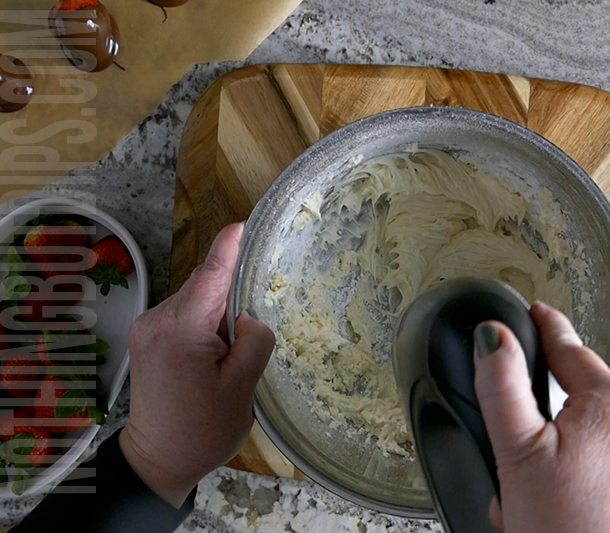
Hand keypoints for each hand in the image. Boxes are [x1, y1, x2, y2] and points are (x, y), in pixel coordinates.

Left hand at [119, 223, 274, 507]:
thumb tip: (247, 318)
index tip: (243, 224)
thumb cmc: (202, 430)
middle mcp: (157, 320)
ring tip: (227, 357)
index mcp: (181, 328)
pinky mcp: (146, 338)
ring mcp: (147, 328)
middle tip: (247, 335)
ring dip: (217, 316)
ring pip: (196, 301)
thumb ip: (253, 340)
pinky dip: (203, 324)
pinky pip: (184, 315)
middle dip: (231, 300)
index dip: (229, 247)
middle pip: (205, 287)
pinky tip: (213, 355)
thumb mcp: (242, 387)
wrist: (157, 461)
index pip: (210, 274)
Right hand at [473, 302, 609, 532]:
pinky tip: (565, 510)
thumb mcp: (519, 454)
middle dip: (544, 422)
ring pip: (594, 434)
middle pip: (580, 398)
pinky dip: (585, 476)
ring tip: (538, 499)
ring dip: (560, 455)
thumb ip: (501, 387)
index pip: (569, 347)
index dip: (544, 327)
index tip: (536, 311)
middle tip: (517, 460)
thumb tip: (490, 337)